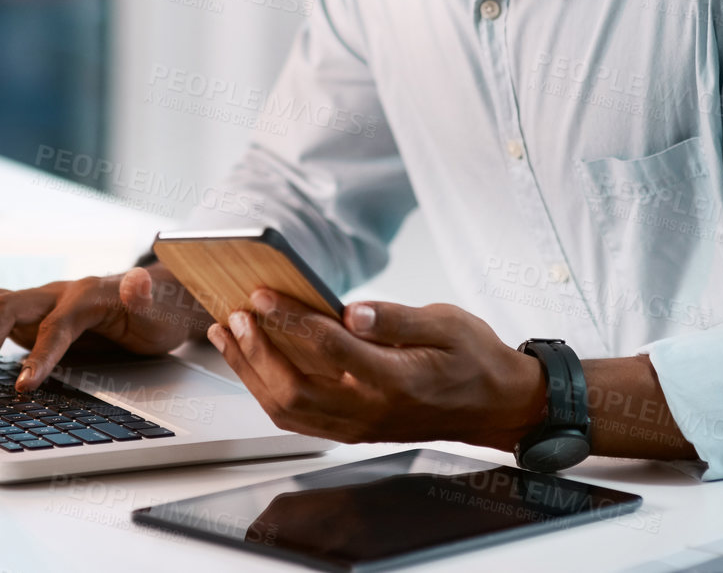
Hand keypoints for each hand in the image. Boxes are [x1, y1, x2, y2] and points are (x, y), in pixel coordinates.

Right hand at [0, 264, 211, 390]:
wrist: (157, 302)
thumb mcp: (160, 311)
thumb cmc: (158, 312)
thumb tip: (139, 280)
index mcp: (87, 295)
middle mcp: (57, 293)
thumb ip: (144, 298)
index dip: (39, 355)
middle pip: (8, 306)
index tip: (25, 386)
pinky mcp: (29, 314)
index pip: (55, 325)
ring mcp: (40, 302)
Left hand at [206, 289, 547, 449]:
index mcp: (395, 381)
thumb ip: (396, 318)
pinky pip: (296, 419)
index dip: (290, 319)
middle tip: (235, 316)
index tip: (261, 294)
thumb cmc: (472, 359)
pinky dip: (265, 390)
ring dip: (251, 372)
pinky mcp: (351, 429)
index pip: (330, 349)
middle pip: (295, 389)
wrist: (494, 405)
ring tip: (228, 335)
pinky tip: (251, 362)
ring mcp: (358, 426)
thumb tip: (354, 311)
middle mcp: (371, 410)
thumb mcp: (446, 323)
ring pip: (287, 409)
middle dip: (257, 351)